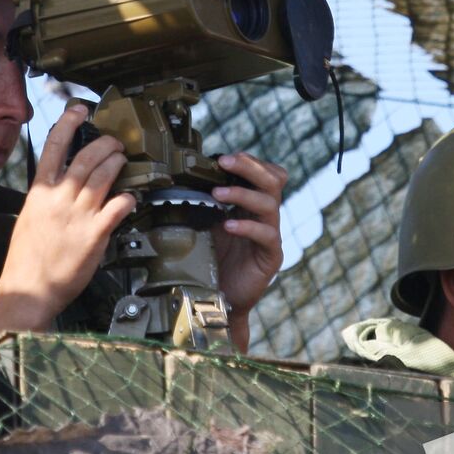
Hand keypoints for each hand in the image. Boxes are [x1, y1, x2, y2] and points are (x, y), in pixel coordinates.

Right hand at [0, 105, 136, 339]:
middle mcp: (59, 198)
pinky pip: (117, 207)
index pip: (54, 147)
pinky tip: (131, 197)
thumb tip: (60, 182)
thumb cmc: (27, 257)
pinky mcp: (95, 234)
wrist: (29, 288)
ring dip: (118, 163)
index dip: (68, 124)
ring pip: (103, 175)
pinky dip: (127, 198)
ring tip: (123, 160)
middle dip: (106, 143)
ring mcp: (78, 215)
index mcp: (40, 192)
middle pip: (87, 157)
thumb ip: (46, 197)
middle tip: (115, 142)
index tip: (79, 110)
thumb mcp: (29, 217)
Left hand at [211, 153, 287, 345]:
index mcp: (252, 205)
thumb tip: (181, 174)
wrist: (218, 296)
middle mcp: (265, 216)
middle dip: (249, 167)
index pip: (265, 173)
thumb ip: (204, 201)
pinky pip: (266, 235)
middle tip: (225, 162)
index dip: (250, 162)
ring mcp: (271, 235)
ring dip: (242, 194)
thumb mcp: (206, 223)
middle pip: (272, 181)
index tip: (224, 157)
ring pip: (269, 204)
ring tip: (217, 194)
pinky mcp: (271, 256)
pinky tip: (229, 225)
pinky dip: (247, 227)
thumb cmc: (211, 258)